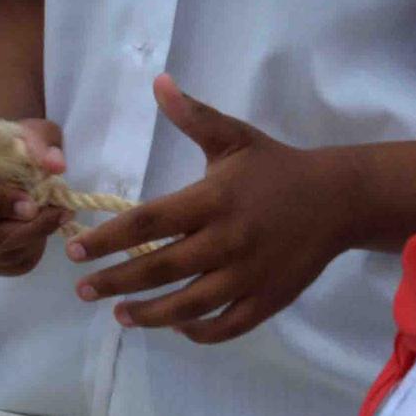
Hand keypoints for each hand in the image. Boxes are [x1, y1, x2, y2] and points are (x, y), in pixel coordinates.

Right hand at [0, 118, 70, 275]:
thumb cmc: (8, 144)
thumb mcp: (26, 131)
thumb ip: (38, 143)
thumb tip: (55, 166)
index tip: (32, 203)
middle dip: (28, 228)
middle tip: (61, 213)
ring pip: (1, 254)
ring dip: (35, 238)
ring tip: (56, 215)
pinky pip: (10, 265)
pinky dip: (32, 250)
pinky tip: (41, 229)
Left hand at [65, 77, 357, 342]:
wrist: (339, 199)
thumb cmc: (277, 167)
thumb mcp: (234, 137)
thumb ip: (193, 115)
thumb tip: (158, 82)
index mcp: (213, 199)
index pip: (148, 222)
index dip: (108, 238)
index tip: (76, 250)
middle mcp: (227, 240)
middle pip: (160, 268)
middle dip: (115, 282)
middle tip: (84, 291)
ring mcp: (248, 275)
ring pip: (189, 306)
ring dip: (149, 315)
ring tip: (120, 315)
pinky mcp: (268, 299)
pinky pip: (226, 326)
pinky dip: (198, 333)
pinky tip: (175, 327)